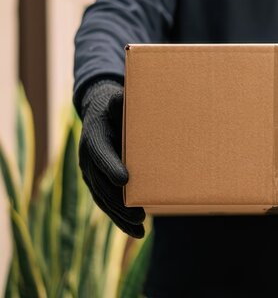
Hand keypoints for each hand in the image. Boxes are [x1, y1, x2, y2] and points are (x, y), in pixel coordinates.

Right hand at [78, 80, 144, 237]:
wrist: (101, 110)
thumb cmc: (117, 104)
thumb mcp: (119, 98)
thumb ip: (121, 101)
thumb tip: (125, 98)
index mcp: (94, 134)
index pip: (100, 152)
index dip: (110, 166)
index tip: (124, 180)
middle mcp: (87, 155)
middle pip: (100, 183)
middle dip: (117, 201)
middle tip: (137, 213)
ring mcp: (90, 171)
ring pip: (102, 198)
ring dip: (119, 216)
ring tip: (138, 228)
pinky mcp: (98, 183)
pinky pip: (106, 203)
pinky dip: (120, 219)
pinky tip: (136, 232)